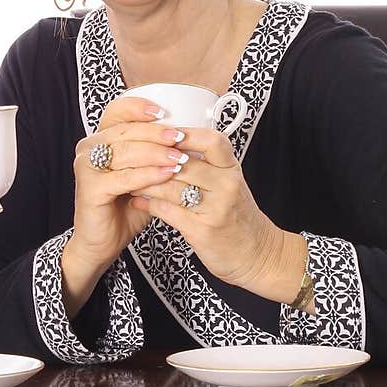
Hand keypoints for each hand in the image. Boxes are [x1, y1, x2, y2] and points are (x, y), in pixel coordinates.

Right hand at [62, 95, 186, 311]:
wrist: (102, 242)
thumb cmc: (124, 206)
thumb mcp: (143, 174)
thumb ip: (157, 155)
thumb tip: (189, 137)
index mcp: (99, 138)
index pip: (116, 111)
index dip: (139, 107)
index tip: (165, 111)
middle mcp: (88, 147)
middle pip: (124, 130)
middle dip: (155, 133)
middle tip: (180, 137)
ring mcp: (86, 167)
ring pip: (125, 152)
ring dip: (155, 153)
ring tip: (180, 157)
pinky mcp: (90, 188)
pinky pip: (124, 177)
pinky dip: (148, 175)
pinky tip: (167, 174)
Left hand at [127, 124, 290, 295]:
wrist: (258, 254)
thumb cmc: (237, 216)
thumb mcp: (229, 183)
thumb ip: (207, 164)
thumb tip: (171, 142)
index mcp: (232, 169)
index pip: (212, 141)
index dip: (186, 133)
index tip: (162, 132)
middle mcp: (227, 186)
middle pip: (184, 163)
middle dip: (153, 159)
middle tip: (131, 154)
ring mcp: (215, 209)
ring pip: (171, 187)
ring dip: (145, 181)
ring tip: (128, 177)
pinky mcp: (203, 231)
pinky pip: (167, 211)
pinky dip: (148, 204)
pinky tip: (137, 200)